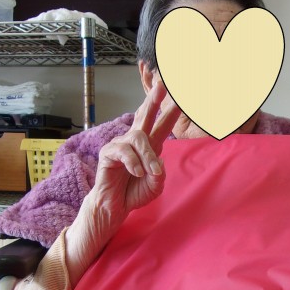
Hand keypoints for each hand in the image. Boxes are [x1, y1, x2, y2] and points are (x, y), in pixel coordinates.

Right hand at [94, 81, 180, 220]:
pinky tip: (136, 173)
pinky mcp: (108, 152)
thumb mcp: (155, 185)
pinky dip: (134, 163)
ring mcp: (121, 145)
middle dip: (154, 99)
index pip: (163, 124)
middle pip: (146, 114)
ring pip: (139, 138)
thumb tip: (157, 160)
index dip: (172, 110)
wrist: (116, 206)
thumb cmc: (135, 192)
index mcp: (150, 146)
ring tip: (148, 173)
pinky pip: (124, 151)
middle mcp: (136, 141)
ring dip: (147, 156)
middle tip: (163, 84)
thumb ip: (159, 173)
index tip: (181, 96)